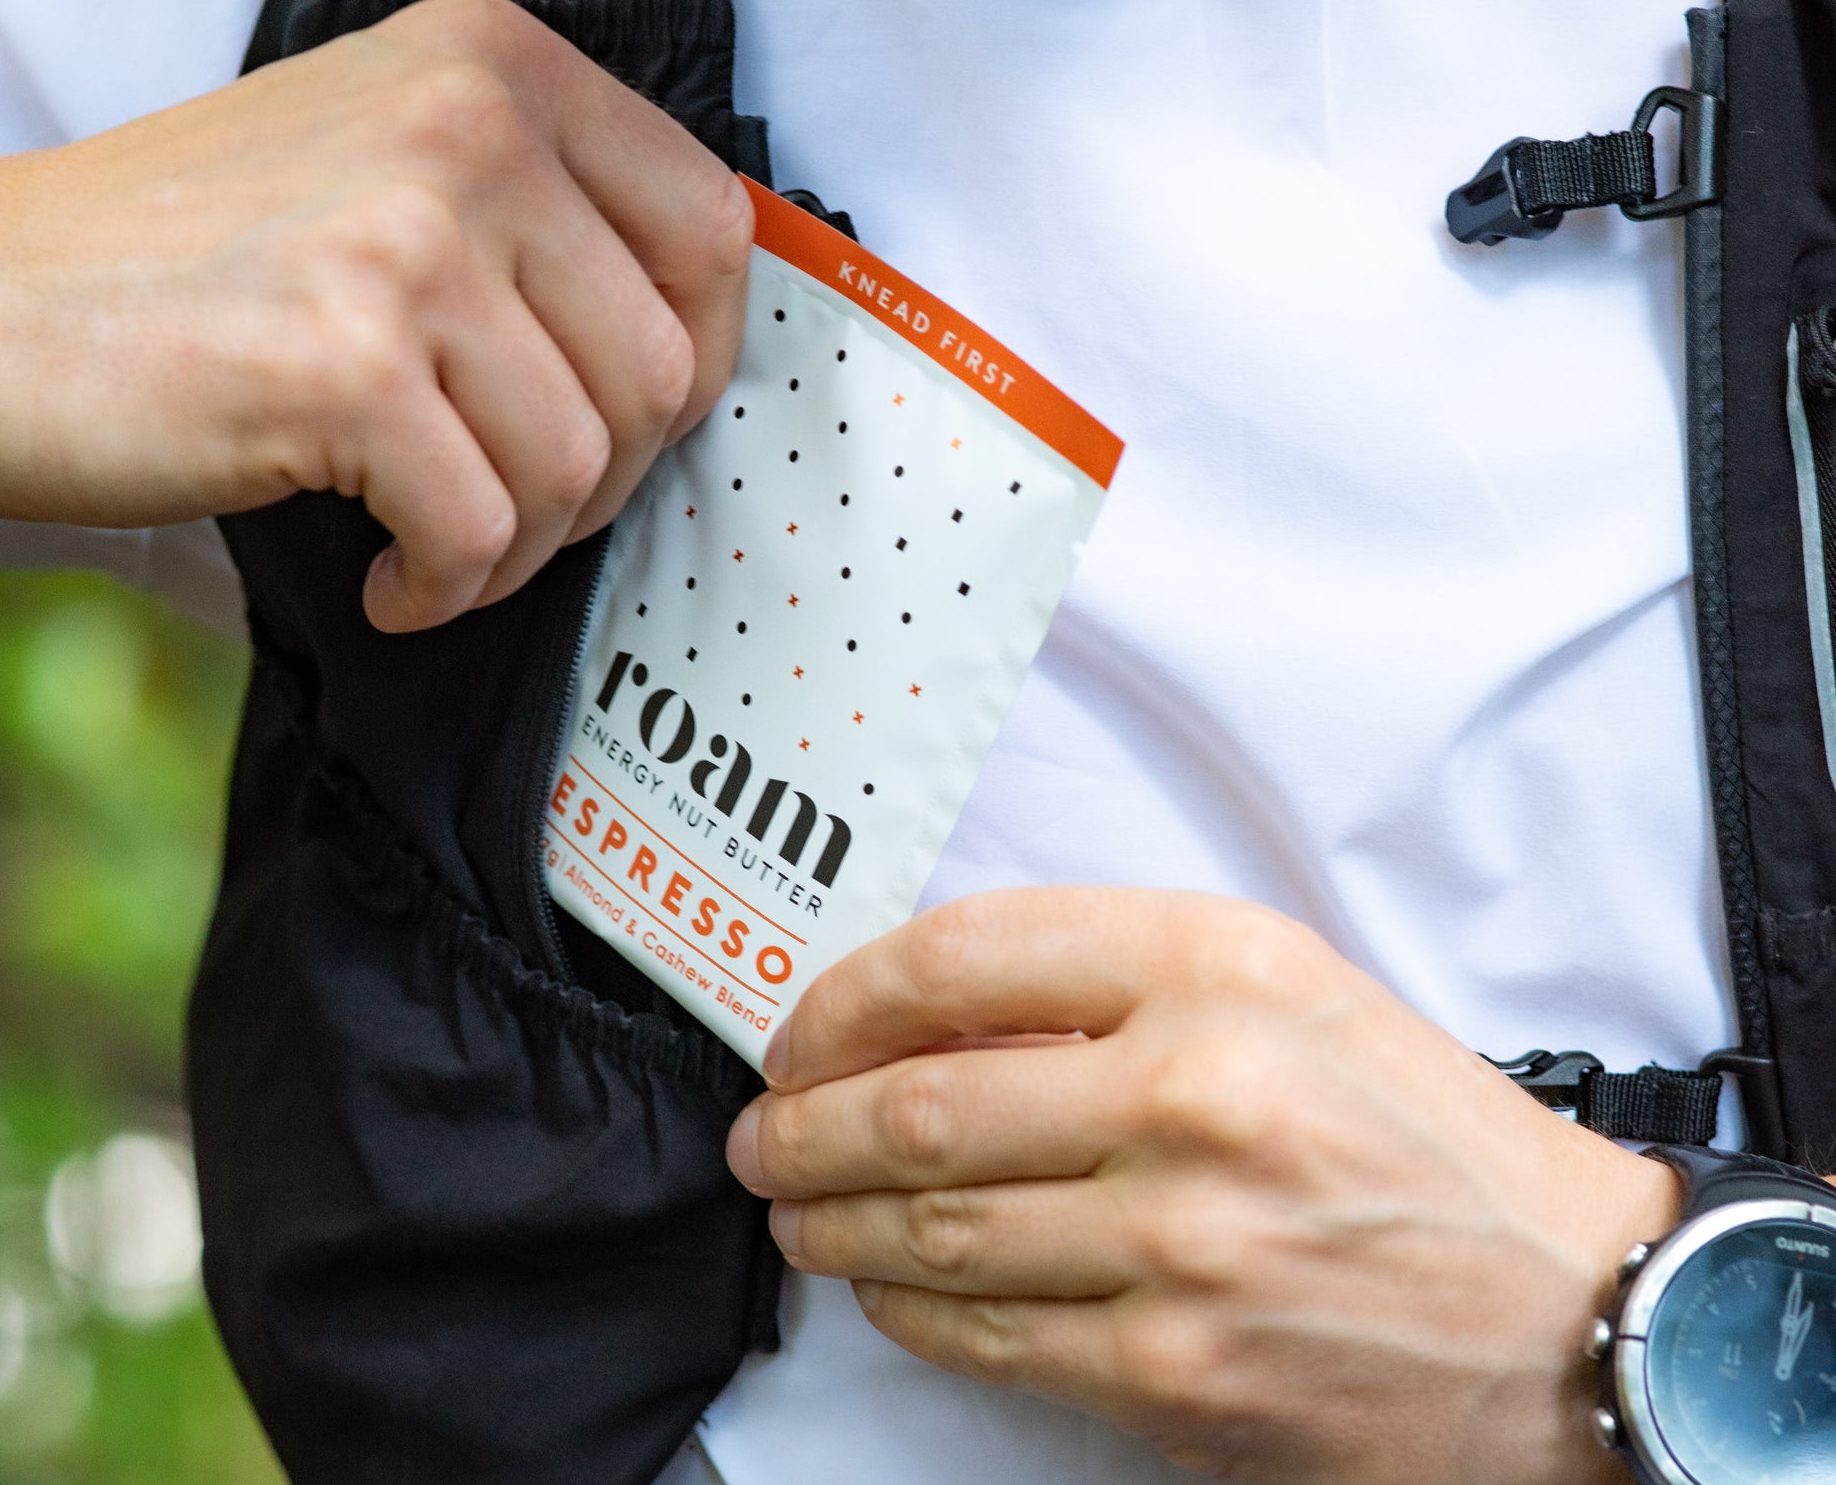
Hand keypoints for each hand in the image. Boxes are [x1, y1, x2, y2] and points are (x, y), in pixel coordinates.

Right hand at [0, 0, 751, 630]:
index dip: (702, 354)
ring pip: (580, 460)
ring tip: (437, 541)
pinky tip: (389, 575)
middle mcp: (469, 125)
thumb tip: (689, 335)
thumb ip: (537, 206)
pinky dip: (448, 584)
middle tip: (513, 505)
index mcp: (496, 61)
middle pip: (661, 362)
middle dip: (604, 476)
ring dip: (519, 543)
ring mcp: (409, 238)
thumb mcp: (381, 151)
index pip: (711, 225)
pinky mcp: (344, 362)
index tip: (637, 422)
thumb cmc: (184, 252)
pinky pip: (482, 527)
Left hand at [726, 889, 1680, 1483]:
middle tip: (763, 1134)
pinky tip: (886, 1289)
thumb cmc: (1420, 1134)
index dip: (844, 994)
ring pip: (934, 1228)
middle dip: (800, 1125)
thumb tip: (937, 1019)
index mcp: (1216, 967)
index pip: (963, 956)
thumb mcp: (1287, 989)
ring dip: (833, 1223)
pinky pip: (991, 1337)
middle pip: (919, 1103)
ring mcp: (1182, 1246)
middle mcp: (1191, 1094)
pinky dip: (910, 1312)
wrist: (1568, 1311)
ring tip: (796, 1212)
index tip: (800, 1025)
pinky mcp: (1181, 1375)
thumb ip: (1117, 983)